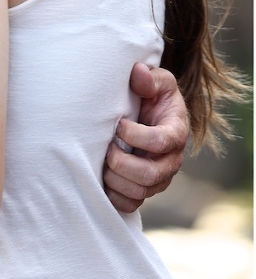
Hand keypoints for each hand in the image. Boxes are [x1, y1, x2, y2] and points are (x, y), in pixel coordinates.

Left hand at [104, 63, 188, 212]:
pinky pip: (132, 205)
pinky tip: (103, 180)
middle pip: (150, 174)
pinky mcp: (145, 188)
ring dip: (116, 180)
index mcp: (176, 131)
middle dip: (123, 164)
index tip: (118, 124)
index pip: (160, 142)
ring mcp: (159, 177)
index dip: (135, 136)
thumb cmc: (152, 95)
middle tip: (107, 149)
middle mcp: (171, 159)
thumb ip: (149, 78)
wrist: (150, 112)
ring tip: (103, 162)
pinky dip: (115, 197)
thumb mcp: (157, 80)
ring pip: (141, 192)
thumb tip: (138, 73)